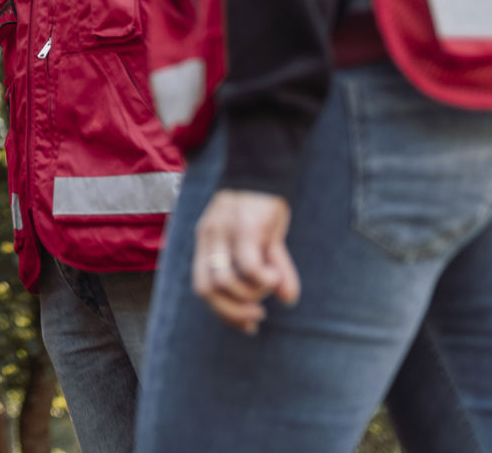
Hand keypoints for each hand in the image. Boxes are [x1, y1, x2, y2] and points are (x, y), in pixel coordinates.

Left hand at [192, 188, 299, 333]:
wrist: (266, 164)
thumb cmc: (263, 204)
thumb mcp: (266, 240)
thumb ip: (273, 268)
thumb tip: (288, 299)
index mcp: (207, 242)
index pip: (203, 288)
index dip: (224, 313)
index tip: (247, 326)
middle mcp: (209, 238)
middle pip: (206, 290)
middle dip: (232, 312)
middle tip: (258, 317)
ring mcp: (224, 232)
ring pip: (225, 281)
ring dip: (250, 295)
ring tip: (269, 287)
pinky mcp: (245, 226)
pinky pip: (249, 266)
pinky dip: (263, 279)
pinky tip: (277, 275)